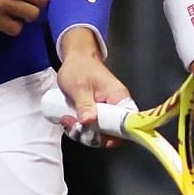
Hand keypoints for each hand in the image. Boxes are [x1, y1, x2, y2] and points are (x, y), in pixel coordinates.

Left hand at [53, 31, 131, 146]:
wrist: (76, 58)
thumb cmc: (79, 68)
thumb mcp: (79, 88)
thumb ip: (84, 105)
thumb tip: (89, 122)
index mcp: (119, 98)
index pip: (126, 124)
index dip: (112, 136)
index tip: (95, 136)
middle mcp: (118, 107)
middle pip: (112, 133)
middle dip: (91, 134)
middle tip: (72, 125)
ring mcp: (108, 111)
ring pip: (100, 132)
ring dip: (82, 131)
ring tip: (67, 119)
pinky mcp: (99, 113)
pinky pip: (94, 127)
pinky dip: (81, 127)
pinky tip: (70, 120)